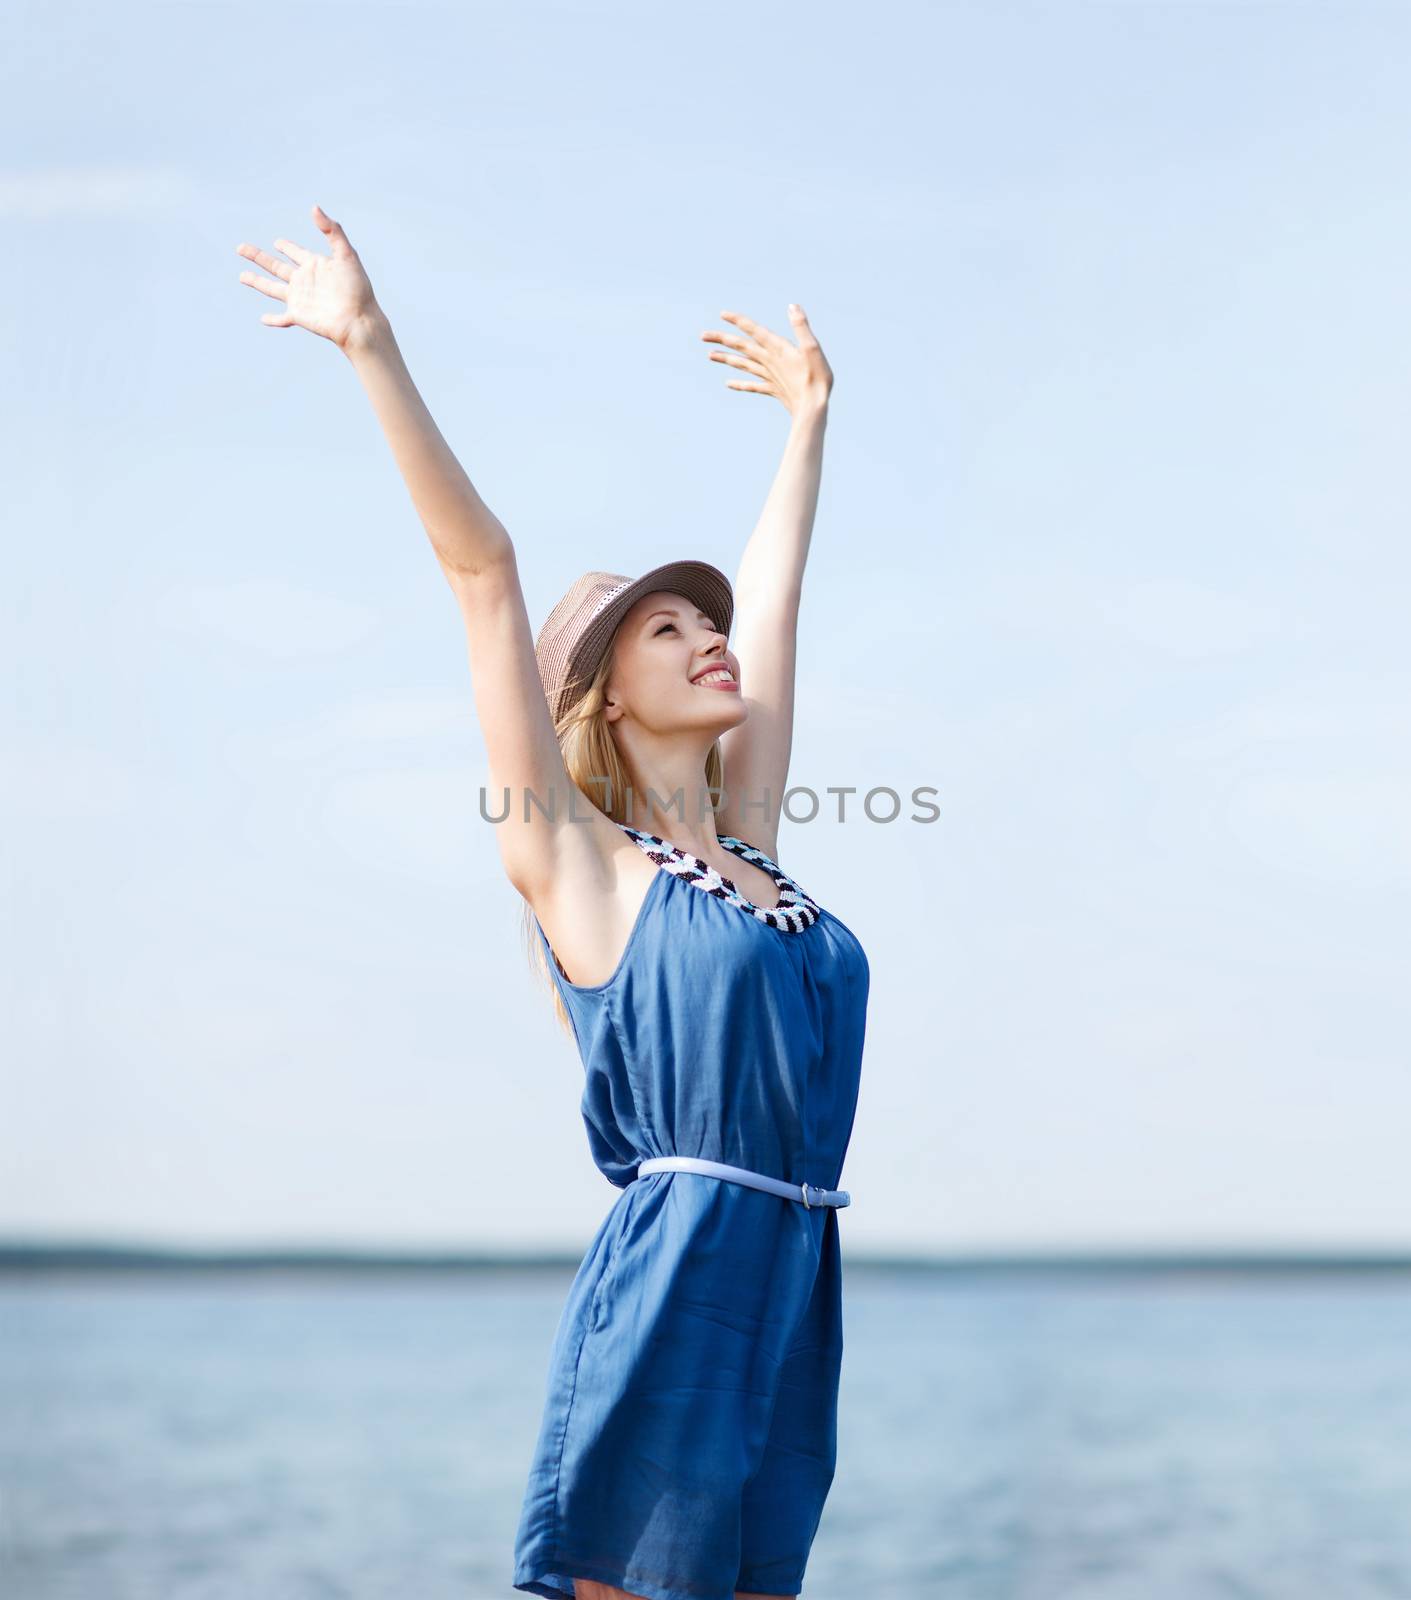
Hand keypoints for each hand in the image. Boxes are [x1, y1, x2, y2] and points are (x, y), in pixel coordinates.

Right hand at [235, 204, 380, 351]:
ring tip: (241, 276)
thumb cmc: (357, 288)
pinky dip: (273, 319)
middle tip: (241, 248)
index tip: (277, 242)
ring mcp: (300, 299)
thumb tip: (314, 207)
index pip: (296, 252)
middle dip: (258, 257)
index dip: (286, 247)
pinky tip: (263, 319)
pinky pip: (282, 318)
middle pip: (275, 266)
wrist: (359, 320)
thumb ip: (332, 230)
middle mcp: (305, 281)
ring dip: (256, 282)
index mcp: (315, 265)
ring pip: (271, 288)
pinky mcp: (299, 315)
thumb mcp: (346, 255)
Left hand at [700, 304, 832, 412]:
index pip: (754, 330)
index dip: (738, 321)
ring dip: (726, 358)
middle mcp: (769, 361)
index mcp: (777, 348)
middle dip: (722, 339)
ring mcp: (769, 376)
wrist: (812, 410)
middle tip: (703, 336)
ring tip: (710, 355)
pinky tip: (728, 384)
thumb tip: (792, 306)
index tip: (722, 314)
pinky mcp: (773, 390)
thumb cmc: (816, 378)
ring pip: (743, 364)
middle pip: (742, 347)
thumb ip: (801, 327)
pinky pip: (752, 386)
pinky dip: (740, 384)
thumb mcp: (812, 348)